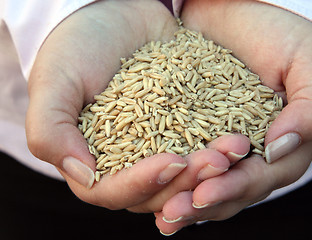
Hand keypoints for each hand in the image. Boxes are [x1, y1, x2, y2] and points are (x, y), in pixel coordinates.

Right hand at [26, 0, 226, 211]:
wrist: (114, 14)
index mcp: (92, 161)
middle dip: (188, 181)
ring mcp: (158, 146)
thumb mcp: (55, 83)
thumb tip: (82, 175)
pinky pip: (203, 142)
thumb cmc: (77, 47)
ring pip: (185, 173)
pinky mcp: (183, 126)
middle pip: (157, 190)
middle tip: (217, 160)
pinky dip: (221, 143)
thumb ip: (51, 132)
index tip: (171, 162)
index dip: (143, 184)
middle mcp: (127, 162)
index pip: (114, 191)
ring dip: (212, 167)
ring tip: (236, 148)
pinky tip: (241, 136)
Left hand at [155, 0, 311, 233]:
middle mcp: (253, 153)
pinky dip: (170, 182)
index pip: (263, 177)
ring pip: (206, 184)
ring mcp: (222, 146)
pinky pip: (183, 163)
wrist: (233, 11)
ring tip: (162, 213)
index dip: (236, 188)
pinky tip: (151, 194)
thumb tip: (280, 149)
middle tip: (174, 211)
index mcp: (284, 144)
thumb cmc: (277, 33)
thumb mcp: (310, 60)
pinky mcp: (194, 135)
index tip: (206, 192)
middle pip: (231, 190)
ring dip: (184, 201)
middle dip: (203, 202)